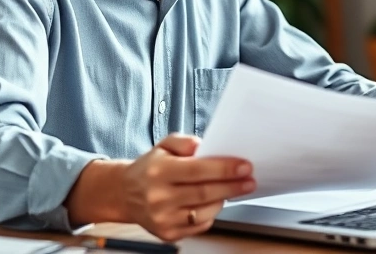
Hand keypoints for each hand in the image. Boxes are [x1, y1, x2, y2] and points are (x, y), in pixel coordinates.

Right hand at [121, 134, 254, 241]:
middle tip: (249, 180)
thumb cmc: (150, 168)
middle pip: (205, 193)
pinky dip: (211, 213)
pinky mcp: (168, 234)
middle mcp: (159, 197)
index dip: (225, 169)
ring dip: (223, 199)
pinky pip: (200, 225)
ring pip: (206, 211)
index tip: (245, 166)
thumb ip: (184, 142)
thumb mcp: (164, 146)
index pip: (198, 170)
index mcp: (159, 172)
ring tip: (229, 188)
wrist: (125, 194)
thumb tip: (203, 146)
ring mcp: (163, 218)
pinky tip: (211, 202)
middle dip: (233, 186)